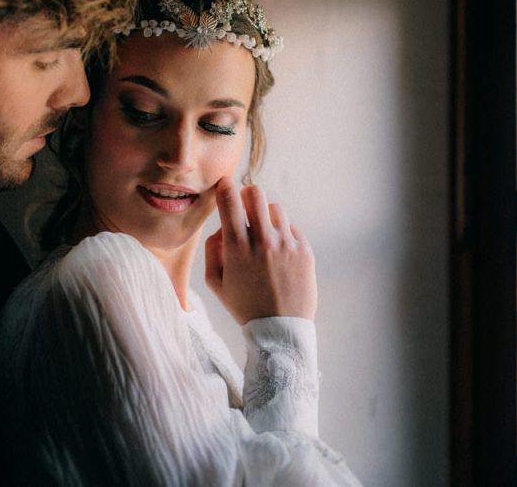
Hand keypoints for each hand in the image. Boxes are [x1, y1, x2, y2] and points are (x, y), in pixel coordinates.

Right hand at [204, 177, 317, 323]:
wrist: (280, 330)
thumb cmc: (244, 307)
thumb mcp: (216, 284)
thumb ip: (212, 251)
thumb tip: (222, 228)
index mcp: (237, 248)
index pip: (230, 200)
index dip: (225, 187)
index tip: (225, 185)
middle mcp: (263, 241)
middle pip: (255, 193)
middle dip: (247, 195)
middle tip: (245, 205)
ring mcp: (286, 244)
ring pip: (275, 208)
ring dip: (266, 217)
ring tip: (264, 237)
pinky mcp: (304, 250)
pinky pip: (291, 228)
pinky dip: (282, 235)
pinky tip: (278, 255)